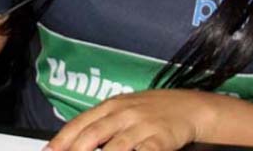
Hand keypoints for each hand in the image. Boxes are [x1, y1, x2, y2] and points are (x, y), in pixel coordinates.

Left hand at [44, 89, 212, 150]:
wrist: (190, 107)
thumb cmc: (154, 111)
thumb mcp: (125, 110)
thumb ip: (102, 124)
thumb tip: (76, 141)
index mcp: (111, 106)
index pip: (80, 124)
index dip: (62, 140)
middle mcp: (123, 113)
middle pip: (92, 135)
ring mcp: (141, 125)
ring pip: (115, 147)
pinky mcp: (160, 138)